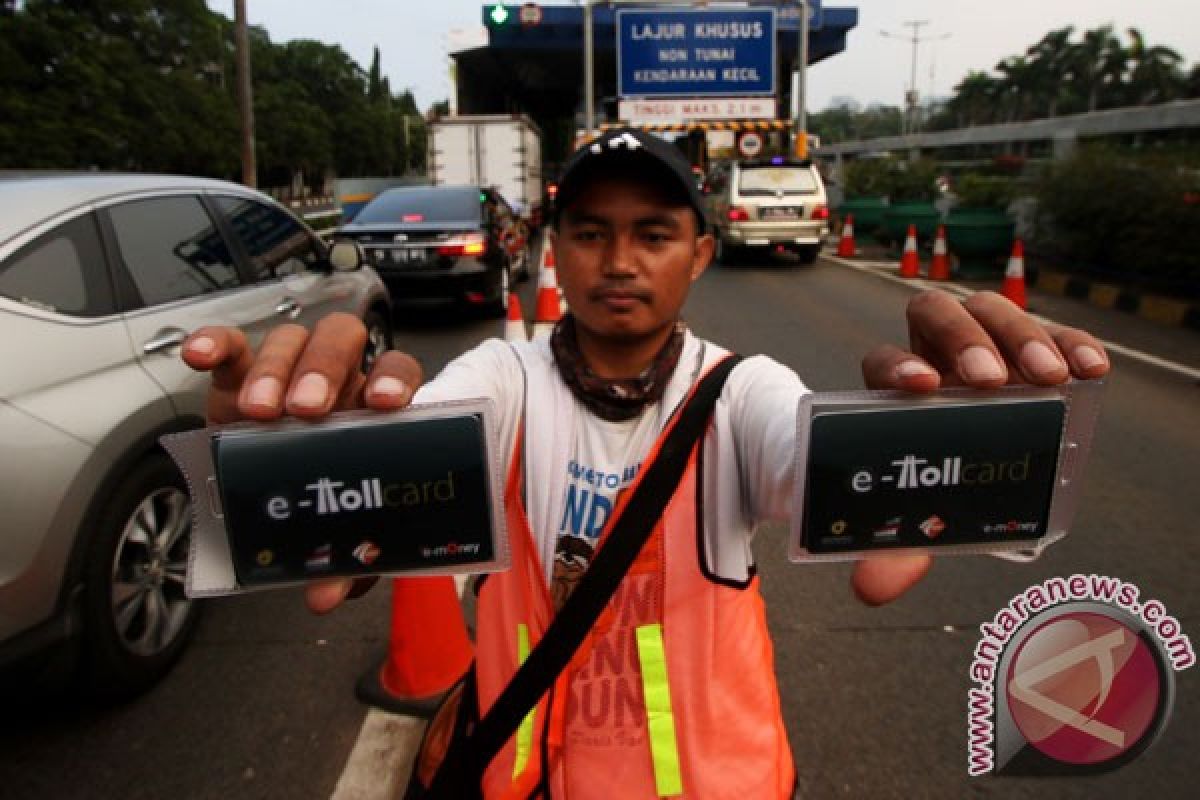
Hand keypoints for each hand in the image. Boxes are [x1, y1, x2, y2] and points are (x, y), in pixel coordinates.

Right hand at [180, 312, 422, 613]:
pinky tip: (199, 355)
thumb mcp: (340, 536)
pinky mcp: (238, 377)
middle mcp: (337, 380)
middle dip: (325, 370)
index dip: (394, 379)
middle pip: (341, 341)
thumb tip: (324, 596)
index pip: (398, 370)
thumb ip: (343, 563)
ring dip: (275, 370)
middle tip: (307, 411)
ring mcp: (287, 373)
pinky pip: (230, 347)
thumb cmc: (324, 507)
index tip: (384, 405)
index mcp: (375, 408)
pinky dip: (213, 343)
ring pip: (289, 342)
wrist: (279, 499)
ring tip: (260, 413)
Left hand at [851, 290, 1110, 605]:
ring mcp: (983, 343)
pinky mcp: (1034, 348)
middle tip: (991, 380)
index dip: (898, 367)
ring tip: (1047, 378)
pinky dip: (1072, 342)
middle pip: (935, 314)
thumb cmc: (932, 480)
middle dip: (963, 340)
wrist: (969, 457)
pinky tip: (1090, 369)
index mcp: (893, 388)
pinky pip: (1053, 331)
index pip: (883, 361)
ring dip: (1020, 336)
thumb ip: (894, 549)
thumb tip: (873, 589)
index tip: (922, 387)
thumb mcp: (915, 515)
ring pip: (991, 311)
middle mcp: (932, 353)